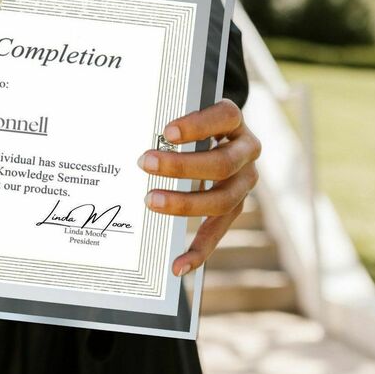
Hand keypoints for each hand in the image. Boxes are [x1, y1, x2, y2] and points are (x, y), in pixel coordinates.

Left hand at [137, 99, 260, 276]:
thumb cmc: (193, 120)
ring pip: (222, 199)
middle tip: (145, 163)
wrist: (220, 131)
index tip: (167, 131)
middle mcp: (246, 150)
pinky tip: (179, 264)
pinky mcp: (236, 204)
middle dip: (181, 166)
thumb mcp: (185, 109)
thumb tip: (128, 131)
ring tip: (151, 200)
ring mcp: (244, 180)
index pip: (224, 117)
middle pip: (221, 163)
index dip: (198, 125)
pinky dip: (199, 250)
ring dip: (184, 203)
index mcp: (233, 120)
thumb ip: (168, 122)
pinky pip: (218, 230)